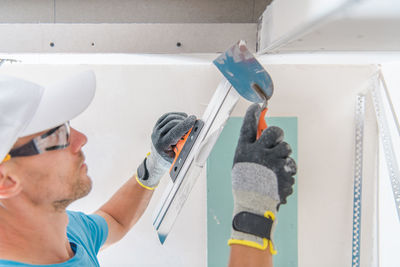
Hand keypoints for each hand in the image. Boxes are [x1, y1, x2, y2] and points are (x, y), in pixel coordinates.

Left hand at [136, 112, 195, 189]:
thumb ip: (185, 150)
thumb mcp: (178, 157)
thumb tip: (195, 141)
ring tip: (189, 123)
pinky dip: (177, 116)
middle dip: (184, 121)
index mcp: (162, 145)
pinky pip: (168, 116)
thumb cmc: (170, 157)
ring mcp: (156, 128)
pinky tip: (183, 119)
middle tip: (194, 123)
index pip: (173, 133)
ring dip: (181, 118)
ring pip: (170, 118)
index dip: (184, 126)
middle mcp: (157, 135)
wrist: (159, 155)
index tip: (193, 120)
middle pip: (172, 123)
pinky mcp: (158, 123)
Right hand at [228, 104, 295, 252]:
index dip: (253, 114)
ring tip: (275, 166)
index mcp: (245, 150)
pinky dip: (286, 169)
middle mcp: (259, 153)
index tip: (257, 106)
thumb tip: (262, 134)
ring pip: (286, 148)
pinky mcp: (286, 171)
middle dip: (277, 134)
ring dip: (283, 155)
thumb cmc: (246, 184)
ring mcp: (274, 161)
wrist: (255, 205)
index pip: (248, 126)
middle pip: (274, 131)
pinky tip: (278, 178)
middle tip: (276, 140)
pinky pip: (291, 164)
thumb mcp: (242, 163)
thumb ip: (251, 147)